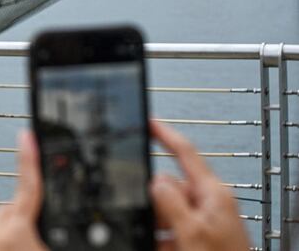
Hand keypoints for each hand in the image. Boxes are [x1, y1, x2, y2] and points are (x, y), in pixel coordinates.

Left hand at [0, 131, 47, 250]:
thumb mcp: (53, 250)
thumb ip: (56, 232)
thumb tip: (62, 221)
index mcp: (18, 231)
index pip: (29, 186)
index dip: (30, 159)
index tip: (26, 135)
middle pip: (18, 208)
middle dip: (32, 213)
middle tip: (44, 233)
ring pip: (9, 226)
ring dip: (22, 232)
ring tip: (33, 247)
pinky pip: (1, 239)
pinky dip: (13, 243)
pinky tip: (22, 250)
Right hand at [149, 120, 250, 250]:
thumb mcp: (190, 231)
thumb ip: (170, 201)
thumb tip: (155, 180)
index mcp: (213, 193)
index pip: (185, 153)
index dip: (164, 134)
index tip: (147, 122)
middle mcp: (210, 203)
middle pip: (170, 186)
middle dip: (155, 202)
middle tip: (153, 220)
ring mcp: (205, 221)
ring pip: (167, 211)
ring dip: (158, 226)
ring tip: (163, 244)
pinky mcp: (200, 238)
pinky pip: (172, 229)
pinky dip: (162, 238)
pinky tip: (163, 247)